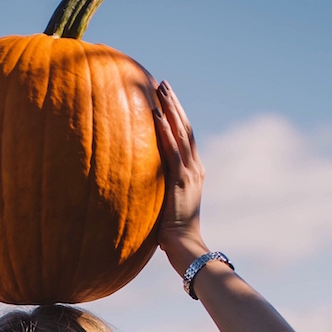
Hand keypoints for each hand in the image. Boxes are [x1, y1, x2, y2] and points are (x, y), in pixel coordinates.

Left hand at [152, 80, 207, 272]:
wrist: (185, 247)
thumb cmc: (172, 237)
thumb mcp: (164, 208)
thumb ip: (156, 193)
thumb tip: (136, 191)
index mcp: (193, 173)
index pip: (185, 138)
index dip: (176, 117)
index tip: (165, 100)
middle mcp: (195, 168)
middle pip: (185, 128)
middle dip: (174, 104)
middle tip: (162, 84)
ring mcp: (190, 173)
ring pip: (182, 132)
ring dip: (170, 109)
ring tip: (160, 89)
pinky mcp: (181, 180)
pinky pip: (172, 149)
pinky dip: (165, 129)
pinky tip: (155, 113)